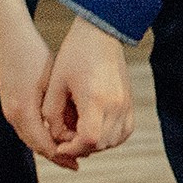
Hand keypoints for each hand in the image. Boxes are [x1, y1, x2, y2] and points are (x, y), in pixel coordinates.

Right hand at [0, 27, 73, 168]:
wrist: (11, 38)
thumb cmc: (35, 56)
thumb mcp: (52, 82)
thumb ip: (59, 108)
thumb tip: (75, 131)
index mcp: (24, 110)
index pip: (44, 144)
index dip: (63, 155)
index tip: (80, 161)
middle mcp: (13, 114)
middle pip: (36, 146)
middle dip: (57, 156)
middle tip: (76, 164)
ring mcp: (8, 110)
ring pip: (30, 139)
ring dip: (49, 148)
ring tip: (69, 153)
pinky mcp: (9, 105)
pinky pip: (27, 129)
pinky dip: (41, 137)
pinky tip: (56, 136)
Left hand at [44, 18, 133, 163]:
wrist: (102, 34)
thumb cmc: (74, 55)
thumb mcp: (55, 84)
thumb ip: (52, 114)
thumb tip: (56, 137)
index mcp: (95, 99)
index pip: (89, 140)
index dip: (72, 148)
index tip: (59, 146)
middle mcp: (115, 105)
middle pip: (101, 144)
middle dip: (81, 148)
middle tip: (66, 139)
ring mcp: (126, 105)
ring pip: (114, 141)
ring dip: (96, 144)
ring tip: (79, 133)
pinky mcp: (130, 103)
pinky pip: (124, 132)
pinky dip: (110, 137)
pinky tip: (96, 129)